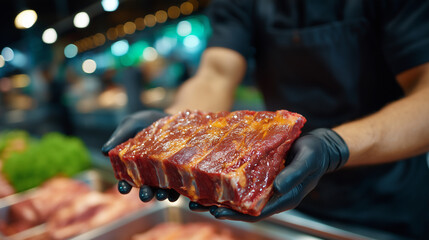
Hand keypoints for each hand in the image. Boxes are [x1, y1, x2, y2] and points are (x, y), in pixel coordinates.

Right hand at [102, 110, 179, 201]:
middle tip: (145, 195)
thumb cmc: (144, 122)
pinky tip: (178, 190)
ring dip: (161, 195)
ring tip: (162, 195)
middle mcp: (148, 175)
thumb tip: (104, 151)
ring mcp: (164, 175)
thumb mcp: (130, 125)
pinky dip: (178, 191)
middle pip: (145, 189)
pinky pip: (178, 185)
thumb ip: (118, 137)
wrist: (168, 118)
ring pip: (161, 190)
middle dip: (145, 194)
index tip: (124, 188)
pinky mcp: (178, 172)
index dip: (124, 186)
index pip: (126, 181)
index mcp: (133, 168)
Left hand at [189, 128, 348, 220]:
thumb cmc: (315, 154)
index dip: (235, 215)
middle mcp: (271, 195)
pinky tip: (212, 178)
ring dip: (218, 196)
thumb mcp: (307, 162)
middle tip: (194, 205)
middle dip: (219, 207)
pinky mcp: (262, 174)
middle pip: (242, 207)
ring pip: (239, 196)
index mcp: (284, 199)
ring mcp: (266, 185)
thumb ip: (294, 174)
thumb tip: (278, 188)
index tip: (216, 212)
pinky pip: (242, 182)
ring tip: (195, 195)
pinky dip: (227, 183)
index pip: (256, 213)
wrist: (319, 145)